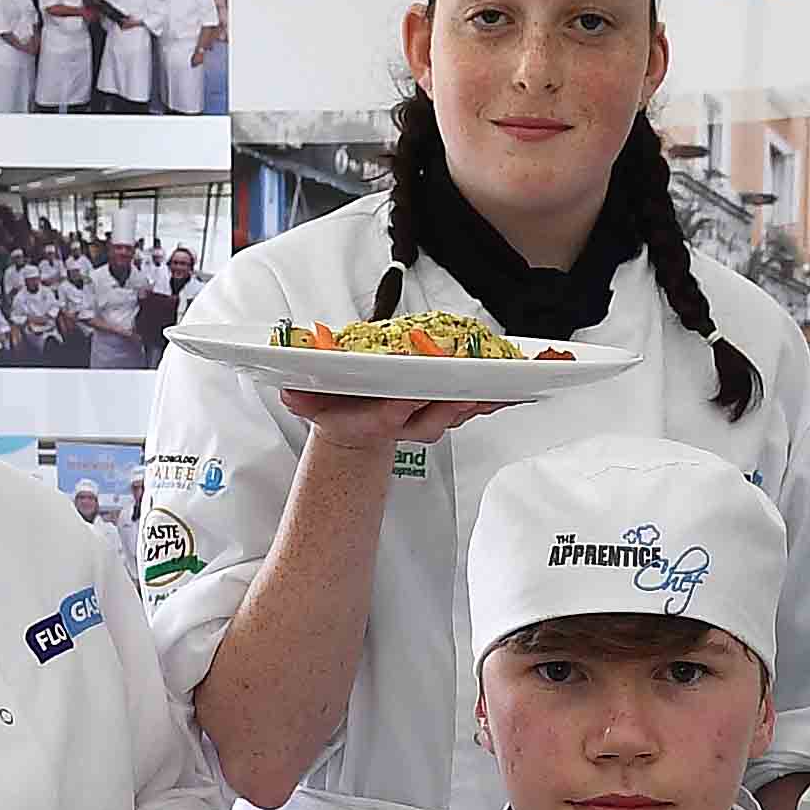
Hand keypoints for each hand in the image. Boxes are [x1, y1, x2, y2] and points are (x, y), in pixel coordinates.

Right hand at [295, 390, 492, 459]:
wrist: (360, 429)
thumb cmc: (343, 410)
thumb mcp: (313, 405)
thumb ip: (300, 399)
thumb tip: (288, 392)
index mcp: (379, 417)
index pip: (392, 413)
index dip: (403, 406)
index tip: (411, 395)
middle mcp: (411, 420)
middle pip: (437, 412)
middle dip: (455, 400)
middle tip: (473, 385)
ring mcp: (433, 417)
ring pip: (463, 408)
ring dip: (486, 396)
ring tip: (508, 380)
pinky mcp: (451, 408)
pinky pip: (478, 402)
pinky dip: (499, 392)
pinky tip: (522, 381)